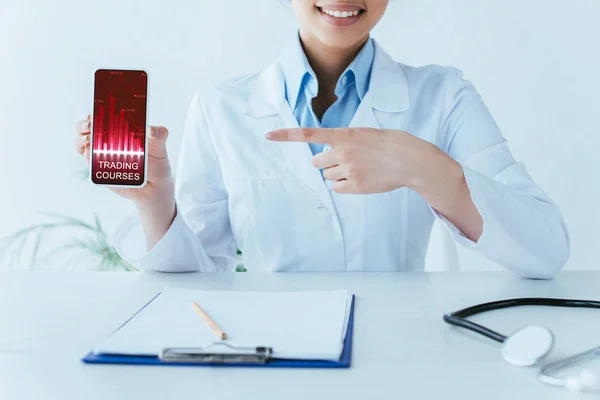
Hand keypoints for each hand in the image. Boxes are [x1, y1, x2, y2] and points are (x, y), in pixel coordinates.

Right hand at [75, 113, 176, 248]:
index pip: (105, 116)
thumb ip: (159, 136)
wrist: (154, 187)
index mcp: (122, 130)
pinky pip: (87, 159)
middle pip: (88, 128)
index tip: (95, 111)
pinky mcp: (100, 168)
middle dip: (84, 124)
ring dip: (80, 138)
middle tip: (89, 125)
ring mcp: (102, 154)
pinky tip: (88, 153)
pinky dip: (84, 154)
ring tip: (88, 139)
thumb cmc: (157, 164)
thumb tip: (152, 129)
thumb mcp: (160, 148)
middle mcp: (109, 140)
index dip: (96, 111)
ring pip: (83, 142)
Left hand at [265, 127, 455, 193]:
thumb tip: (324, 160)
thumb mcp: (361, 134)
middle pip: (317, 163)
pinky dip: (345, 186)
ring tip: (359, 168)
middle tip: (345, 160)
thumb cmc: (385, 143)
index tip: (267, 135)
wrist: (407, 158)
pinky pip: (338, 188)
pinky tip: (361, 179)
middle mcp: (341, 152)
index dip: (285, 136)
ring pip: (328, 177)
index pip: (308, 134)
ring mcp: (347, 170)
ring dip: (337, 174)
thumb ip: (341, 141)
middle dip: (326, 163)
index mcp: (342, 135)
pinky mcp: (355, 186)